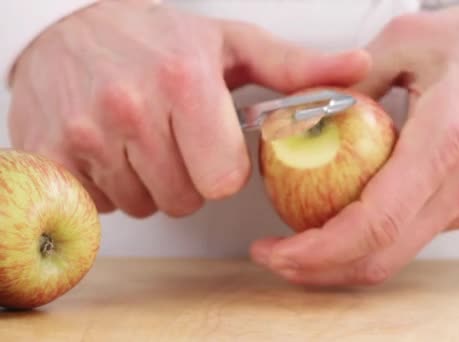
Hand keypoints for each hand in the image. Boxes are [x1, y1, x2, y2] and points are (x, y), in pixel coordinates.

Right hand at [8, 0, 369, 217]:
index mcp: (184, 80)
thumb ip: (297, 67)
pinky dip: (108, 186)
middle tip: (174, 137)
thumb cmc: (159, 39)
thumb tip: (359, 69)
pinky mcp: (50, 153)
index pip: (223, 180)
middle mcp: (130, 106)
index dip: (223, 168)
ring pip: (143, 204)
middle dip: (187, 178)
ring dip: (148, 182)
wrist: (69, 29)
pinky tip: (110, 149)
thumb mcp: (233, 44)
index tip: (211, 143)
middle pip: (184, 198)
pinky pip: (99, 204)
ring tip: (141, 138)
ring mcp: (85, 132)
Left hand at [250, 5, 458, 285]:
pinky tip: (349, 216)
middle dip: (319, 269)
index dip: (317, 251)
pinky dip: (374, 238)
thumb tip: (314, 105)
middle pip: (380, 259)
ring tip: (304, 235)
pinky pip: (415, 234)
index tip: (277, 251)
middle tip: (278, 255)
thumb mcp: (415, 39)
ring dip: (343, 255)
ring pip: (397, 253)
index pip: (373, 225)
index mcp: (444, 145)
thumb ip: (355, 75)